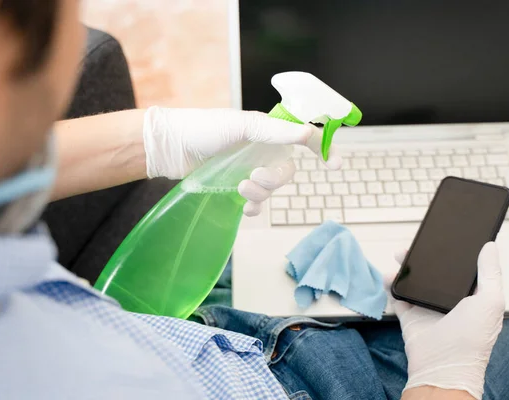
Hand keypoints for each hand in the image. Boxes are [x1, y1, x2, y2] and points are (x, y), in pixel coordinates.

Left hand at [142, 107, 341, 215]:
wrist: (171, 148)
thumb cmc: (203, 128)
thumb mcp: (242, 126)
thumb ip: (276, 132)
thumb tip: (309, 132)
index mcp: (267, 132)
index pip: (303, 139)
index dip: (322, 149)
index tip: (336, 164)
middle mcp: (261, 151)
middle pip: (286, 172)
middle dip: (274, 179)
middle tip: (253, 177)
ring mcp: (248, 170)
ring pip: (271, 189)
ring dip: (260, 192)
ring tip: (239, 187)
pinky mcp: (234, 187)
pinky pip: (255, 203)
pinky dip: (253, 207)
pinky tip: (243, 206)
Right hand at [390, 242, 504, 399]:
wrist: (442, 367)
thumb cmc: (472, 341)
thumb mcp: (490, 302)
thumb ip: (490, 273)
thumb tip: (490, 247)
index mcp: (470, 296)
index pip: (461, 269)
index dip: (454, 253)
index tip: (445, 238)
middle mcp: (448, 301)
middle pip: (434, 272)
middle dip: (424, 257)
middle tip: (417, 245)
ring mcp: (427, 308)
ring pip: (414, 281)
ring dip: (406, 268)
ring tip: (401, 257)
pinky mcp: (410, 315)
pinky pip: (397, 296)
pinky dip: (391, 285)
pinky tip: (389, 276)